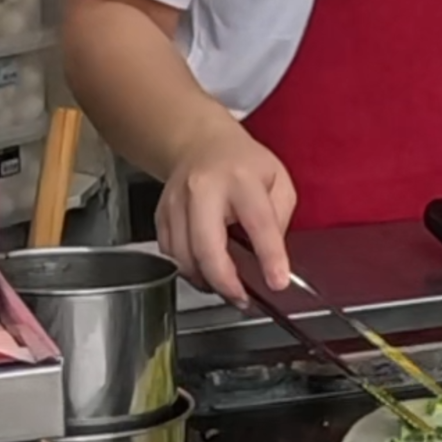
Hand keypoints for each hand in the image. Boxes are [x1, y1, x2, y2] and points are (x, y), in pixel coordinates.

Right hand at [155, 109, 296, 302]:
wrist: (201, 144)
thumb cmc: (242, 163)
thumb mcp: (277, 180)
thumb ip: (279, 218)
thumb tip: (273, 257)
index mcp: (241, 179)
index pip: (258, 223)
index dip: (269, 257)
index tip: (278, 281)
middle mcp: (203, 190)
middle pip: (207, 247)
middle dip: (225, 282)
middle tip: (242, 298)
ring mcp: (177, 203)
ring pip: (184, 257)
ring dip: (206, 281)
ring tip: (227, 287)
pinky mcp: (161, 215)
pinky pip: (171, 255)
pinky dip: (189, 270)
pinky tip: (206, 272)